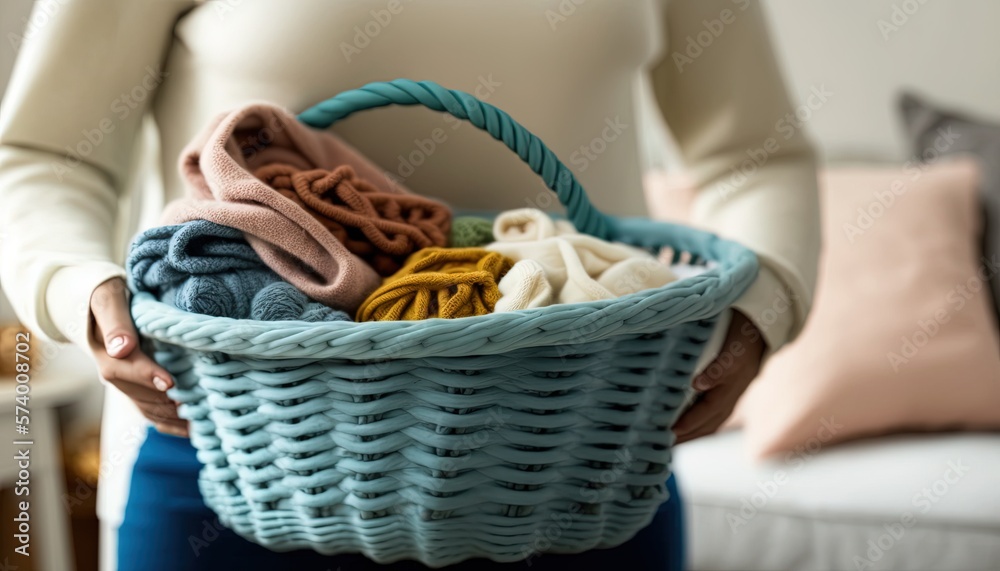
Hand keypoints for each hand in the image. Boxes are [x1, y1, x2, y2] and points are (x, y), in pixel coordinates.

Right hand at [88, 277, 188, 436]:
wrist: (101, 307)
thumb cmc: (110, 298)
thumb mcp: (109, 300)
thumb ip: (115, 322)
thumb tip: (122, 348)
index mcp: (105, 352)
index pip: (125, 368)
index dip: (148, 376)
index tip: (170, 383)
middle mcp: (112, 373)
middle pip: (140, 393)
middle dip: (168, 401)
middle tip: (198, 406)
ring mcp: (124, 385)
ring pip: (147, 407)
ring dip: (171, 416)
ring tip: (200, 421)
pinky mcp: (135, 390)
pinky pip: (150, 412)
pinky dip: (169, 424)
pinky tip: (191, 431)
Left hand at [673, 310, 764, 443]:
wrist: (760, 328)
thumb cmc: (743, 337)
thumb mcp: (732, 350)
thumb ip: (717, 369)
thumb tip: (697, 385)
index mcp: (730, 390)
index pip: (705, 413)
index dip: (688, 424)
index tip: (669, 433)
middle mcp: (730, 398)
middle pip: (706, 425)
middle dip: (686, 437)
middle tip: (661, 446)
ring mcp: (729, 398)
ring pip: (709, 423)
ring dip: (690, 435)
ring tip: (669, 444)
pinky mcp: (725, 394)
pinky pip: (710, 416)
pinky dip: (697, 426)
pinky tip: (683, 428)